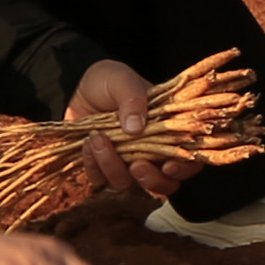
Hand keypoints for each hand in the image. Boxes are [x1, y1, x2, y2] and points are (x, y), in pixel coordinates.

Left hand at [63, 58, 194, 201]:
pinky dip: (93, 165)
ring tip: (97, 138)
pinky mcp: (102, 168)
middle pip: (164, 184)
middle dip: (151, 180)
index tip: (169, 166)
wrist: (76, 88)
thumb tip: (135, 128)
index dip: (185, 168)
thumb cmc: (108, 81)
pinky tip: (87, 142)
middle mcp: (152, 152)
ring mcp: (127, 163)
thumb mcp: (122, 80)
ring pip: (129, 183)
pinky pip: (100, 179)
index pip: (188, 158)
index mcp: (168, 130)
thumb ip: (133, 98)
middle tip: (136, 164)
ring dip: (113, 166)